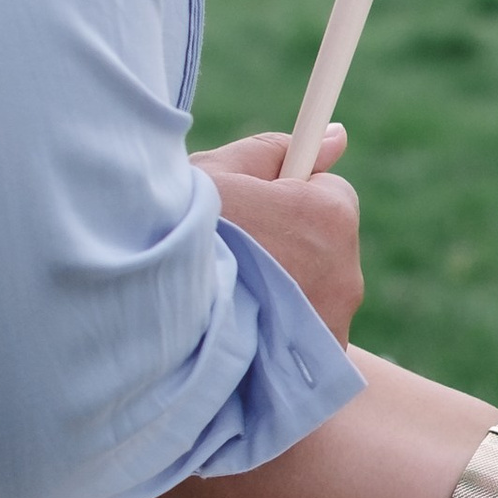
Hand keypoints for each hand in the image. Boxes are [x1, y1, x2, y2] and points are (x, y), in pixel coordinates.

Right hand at [193, 125, 362, 340]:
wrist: (152, 319)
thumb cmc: (180, 232)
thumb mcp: (219, 173)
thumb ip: (277, 149)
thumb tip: (337, 136)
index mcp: (328, 215)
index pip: (330, 193)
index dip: (290, 198)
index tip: (260, 209)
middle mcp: (345, 271)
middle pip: (328, 245)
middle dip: (292, 243)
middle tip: (236, 251)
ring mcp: (336, 322)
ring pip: (319, 290)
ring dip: (286, 287)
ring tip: (231, 293)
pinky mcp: (321, 361)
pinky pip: (309, 333)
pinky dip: (281, 330)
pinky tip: (241, 328)